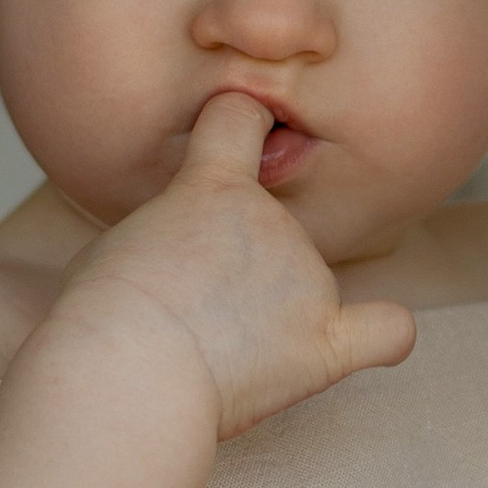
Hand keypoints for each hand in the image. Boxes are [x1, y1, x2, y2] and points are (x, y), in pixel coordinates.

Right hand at [54, 90, 414, 440]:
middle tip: (186, 313)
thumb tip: (179, 265)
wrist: (129, 367)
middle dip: (237, 268)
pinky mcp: (324, 345)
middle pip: (269, 232)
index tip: (226, 145)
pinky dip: (382, 335)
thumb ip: (165, 236)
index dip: (234, 130)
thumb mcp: (116, 241)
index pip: (239, 120)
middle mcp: (275, 221)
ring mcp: (308, 282)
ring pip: (304, 287)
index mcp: (213, 187)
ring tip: (216, 354)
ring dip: (274, 315)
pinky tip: (362, 341)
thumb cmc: (101, 315)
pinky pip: (386, 331)